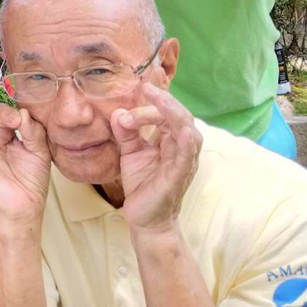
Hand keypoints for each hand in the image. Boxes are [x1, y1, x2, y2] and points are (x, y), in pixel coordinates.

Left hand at [110, 83, 200, 233]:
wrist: (144, 219)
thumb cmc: (142, 184)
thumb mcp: (130, 152)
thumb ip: (125, 132)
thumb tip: (118, 112)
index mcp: (170, 140)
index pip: (167, 113)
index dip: (154, 101)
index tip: (136, 94)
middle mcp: (181, 148)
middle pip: (180, 117)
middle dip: (164, 100)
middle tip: (146, 87)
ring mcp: (182, 162)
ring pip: (188, 132)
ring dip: (173, 114)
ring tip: (159, 100)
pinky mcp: (178, 176)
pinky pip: (187, 157)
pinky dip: (187, 143)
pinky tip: (183, 131)